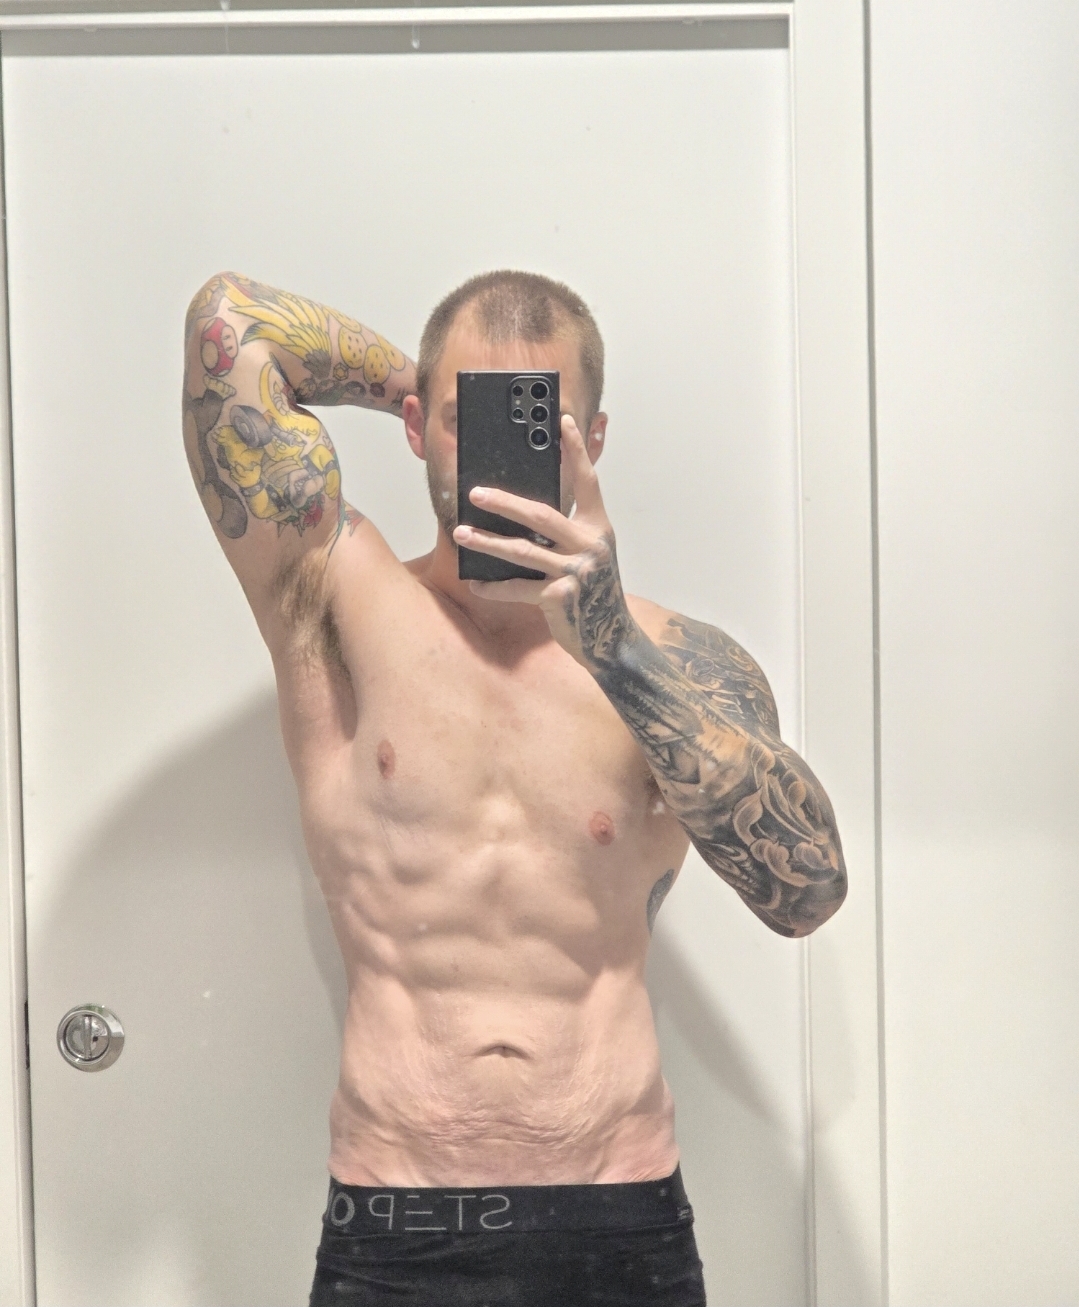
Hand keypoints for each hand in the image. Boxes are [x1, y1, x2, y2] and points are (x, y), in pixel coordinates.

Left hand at [452, 415, 639, 667]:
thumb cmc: (594, 592)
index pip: (588, 481)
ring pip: (522, 551)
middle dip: (504, 502)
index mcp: (599, 528)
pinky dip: (495, 587)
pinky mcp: (560, 598)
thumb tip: (525, 513)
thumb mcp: (591, 554)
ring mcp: (577, 572)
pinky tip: (475, 583)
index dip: (576, 450)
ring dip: (487, 542)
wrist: (612, 638)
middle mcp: (591, 545)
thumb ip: (568, 532)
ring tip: (461, 534)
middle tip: (474, 493)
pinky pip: (518, 588)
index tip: (562, 421)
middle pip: (541, 515)